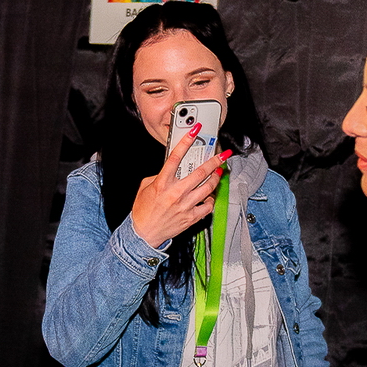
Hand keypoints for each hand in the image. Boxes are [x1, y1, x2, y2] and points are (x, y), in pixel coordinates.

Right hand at [129, 125, 232, 247]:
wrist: (144, 234)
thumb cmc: (144, 211)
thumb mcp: (145, 188)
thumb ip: (159, 176)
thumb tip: (173, 169)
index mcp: (162, 183)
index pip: (176, 157)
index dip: (186, 141)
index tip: (195, 131)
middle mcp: (175, 193)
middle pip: (200, 172)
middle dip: (214, 161)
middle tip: (223, 154)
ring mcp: (185, 206)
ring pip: (208, 188)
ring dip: (216, 178)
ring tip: (219, 172)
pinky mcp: (191, 217)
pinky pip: (208, 206)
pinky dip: (211, 199)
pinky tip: (209, 195)